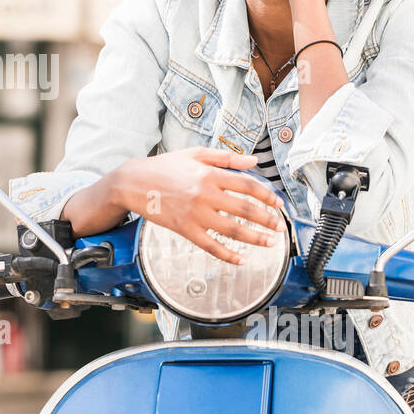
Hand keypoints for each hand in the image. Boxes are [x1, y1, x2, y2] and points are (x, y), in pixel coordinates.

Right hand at [114, 147, 286, 265]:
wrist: (133, 183)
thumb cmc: (165, 167)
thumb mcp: (195, 154)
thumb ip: (226, 158)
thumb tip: (254, 161)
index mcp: (209, 173)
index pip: (247, 185)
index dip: (267, 195)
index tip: (278, 204)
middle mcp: (205, 194)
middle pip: (244, 209)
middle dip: (267, 220)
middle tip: (280, 227)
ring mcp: (195, 214)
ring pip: (232, 229)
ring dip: (254, 238)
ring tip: (269, 242)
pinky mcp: (185, 229)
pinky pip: (210, 246)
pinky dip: (228, 255)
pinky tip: (241, 259)